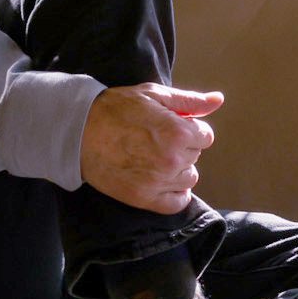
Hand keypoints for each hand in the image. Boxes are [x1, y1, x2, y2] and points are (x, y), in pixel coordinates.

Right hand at [80, 83, 222, 213]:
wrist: (80, 132)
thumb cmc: (117, 108)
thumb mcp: (153, 95)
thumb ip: (189, 101)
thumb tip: (218, 100)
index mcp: (178, 132)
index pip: (205, 136)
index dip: (189, 128)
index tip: (171, 125)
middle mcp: (173, 159)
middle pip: (196, 156)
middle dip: (183, 146)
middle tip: (156, 138)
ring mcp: (160, 182)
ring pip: (189, 179)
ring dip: (178, 169)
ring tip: (155, 156)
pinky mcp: (145, 199)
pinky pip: (177, 203)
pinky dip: (174, 193)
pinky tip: (161, 179)